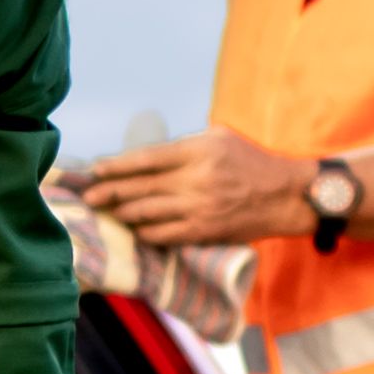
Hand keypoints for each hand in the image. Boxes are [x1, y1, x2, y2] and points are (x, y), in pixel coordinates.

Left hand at [71, 128, 309, 248]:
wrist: (285, 195)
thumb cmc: (249, 161)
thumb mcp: (218, 138)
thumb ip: (182, 146)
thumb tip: (141, 158)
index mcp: (198, 151)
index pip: (146, 159)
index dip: (116, 166)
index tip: (95, 170)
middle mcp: (196, 180)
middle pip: (141, 188)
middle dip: (109, 193)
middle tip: (88, 197)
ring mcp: (199, 209)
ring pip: (148, 214)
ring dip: (122, 214)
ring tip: (104, 212)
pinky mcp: (203, 232)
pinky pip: (163, 235)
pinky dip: (144, 232)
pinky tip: (133, 229)